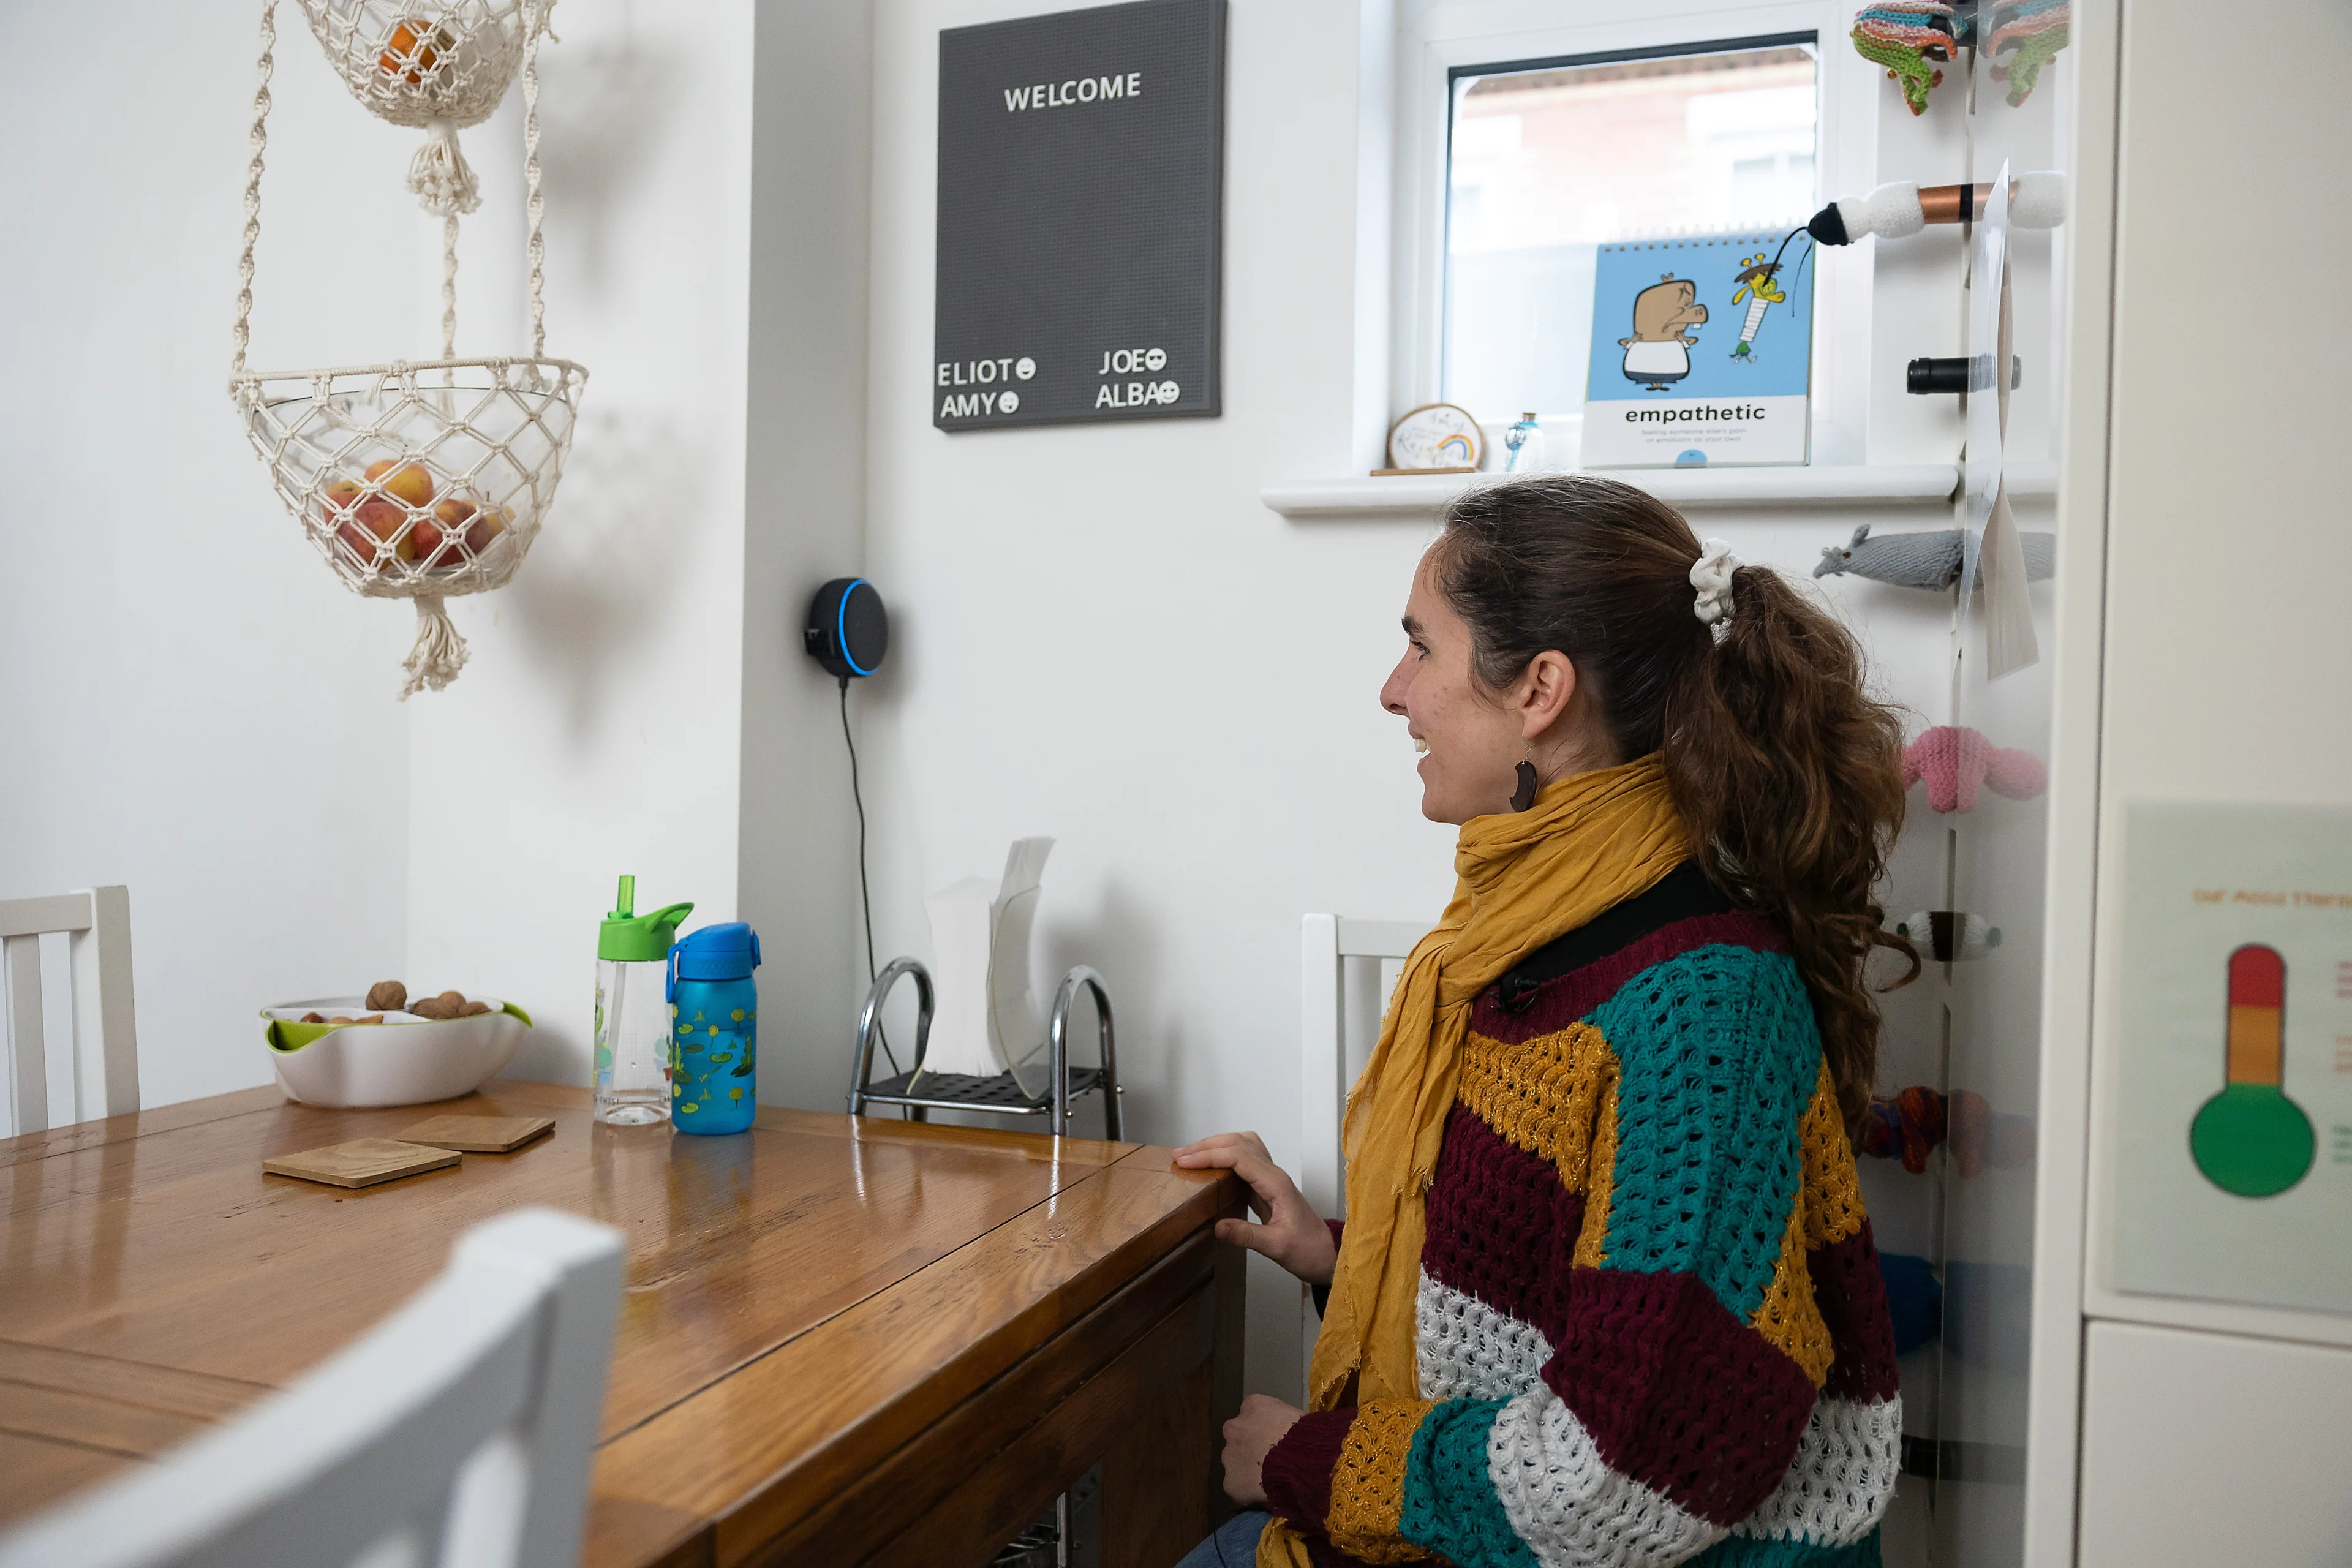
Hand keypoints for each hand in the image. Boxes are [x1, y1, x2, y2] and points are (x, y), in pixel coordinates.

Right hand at [1171, 1131, 1337, 1285]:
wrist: (1326, 1254)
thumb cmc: (1307, 1250)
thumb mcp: (1277, 1247)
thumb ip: (1247, 1236)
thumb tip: (1217, 1227)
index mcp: (1276, 1184)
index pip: (1238, 1157)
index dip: (1209, 1156)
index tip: (1184, 1162)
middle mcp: (1274, 1174)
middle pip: (1239, 1143)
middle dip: (1207, 1145)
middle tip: (1179, 1155)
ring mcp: (1271, 1178)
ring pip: (1242, 1146)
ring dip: (1216, 1145)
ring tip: (1191, 1154)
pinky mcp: (1267, 1186)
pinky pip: (1244, 1159)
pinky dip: (1224, 1155)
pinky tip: (1211, 1165)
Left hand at [1220, 1393, 1303, 1505]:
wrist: (1304, 1464)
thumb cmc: (1306, 1436)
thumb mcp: (1297, 1416)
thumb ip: (1282, 1421)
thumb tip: (1285, 1432)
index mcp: (1252, 1405)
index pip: (1253, 1414)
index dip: (1264, 1429)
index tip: (1275, 1439)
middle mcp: (1234, 1427)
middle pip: (1239, 1437)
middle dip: (1250, 1447)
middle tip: (1270, 1460)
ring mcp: (1228, 1456)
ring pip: (1235, 1462)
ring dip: (1247, 1469)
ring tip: (1269, 1479)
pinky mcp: (1230, 1482)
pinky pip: (1239, 1487)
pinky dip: (1249, 1491)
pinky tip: (1265, 1493)